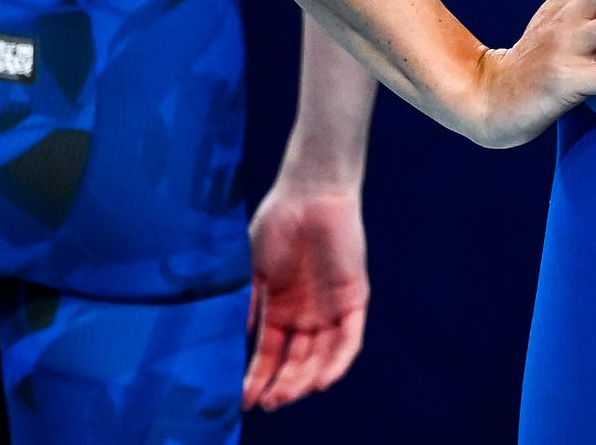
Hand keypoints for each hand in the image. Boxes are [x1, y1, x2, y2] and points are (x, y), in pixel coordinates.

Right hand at [243, 180, 366, 410]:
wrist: (309, 193)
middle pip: (297, 361)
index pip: (270, 354)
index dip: (257, 377)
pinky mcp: (354, 298)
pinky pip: (349, 339)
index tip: (243, 399)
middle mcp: (306, 314)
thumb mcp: (255, 270)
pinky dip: (338, 362)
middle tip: (268, 402)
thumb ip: (249, 305)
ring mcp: (330, 308)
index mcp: (280, 309)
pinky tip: (321, 381)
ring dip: (305, 379)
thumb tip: (240, 343)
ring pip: (321, 357)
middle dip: (282, 385)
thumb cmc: (278, 224)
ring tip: (287, 395)